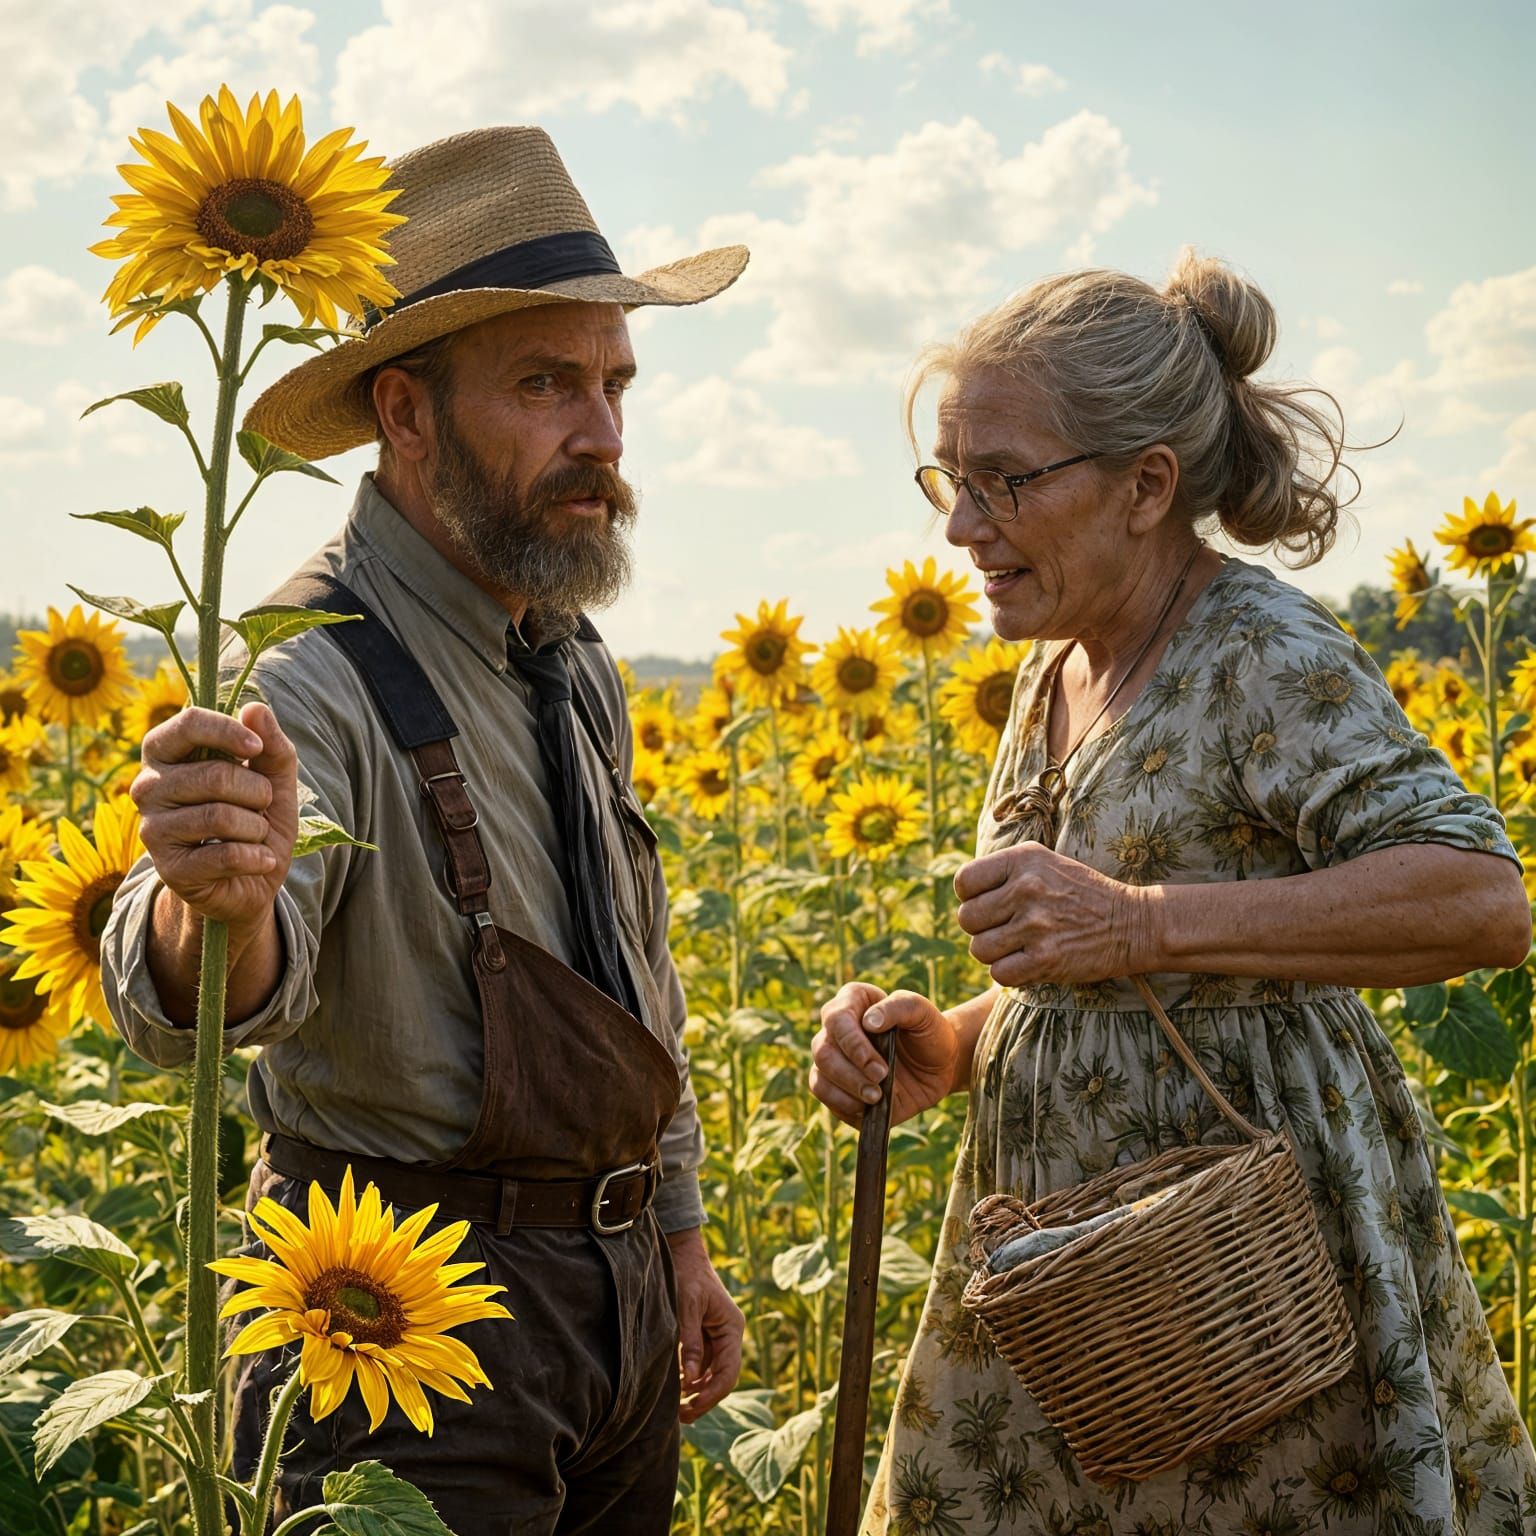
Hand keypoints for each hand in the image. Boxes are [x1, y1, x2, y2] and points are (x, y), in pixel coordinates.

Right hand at [131, 702, 298, 933]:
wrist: (252, 881)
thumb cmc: (257, 818)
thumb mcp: (275, 779)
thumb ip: (271, 745)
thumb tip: (255, 708)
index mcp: (168, 754)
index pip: (188, 723)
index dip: (228, 731)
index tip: (257, 749)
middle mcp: (149, 787)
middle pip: (215, 775)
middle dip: (257, 792)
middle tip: (262, 806)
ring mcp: (153, 830)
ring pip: (220, 817)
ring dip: (257, 828)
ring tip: (256, 835)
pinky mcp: (169, 868)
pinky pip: (224, 854)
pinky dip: (256, 857)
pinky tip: (259, 860)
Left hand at [666, 1227, 743, 1422]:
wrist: (680, 1252)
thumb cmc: (685, 1275)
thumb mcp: (686, 1307)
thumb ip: (690, 1343)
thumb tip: (691, 1381)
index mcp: (731, 1328)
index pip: (729, 1371)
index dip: (712, 1393)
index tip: (692, 1406)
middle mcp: (728, 1335)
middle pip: (722, 1376)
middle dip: (705, 1398)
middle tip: (682, 1417)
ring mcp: (716, 1336)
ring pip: (711, 1373)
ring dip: (697, 1391)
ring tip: (677, 1409)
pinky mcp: (703, 1335)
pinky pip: (701, 1364)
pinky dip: (691, 1378)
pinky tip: (675, 1388)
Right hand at [810, 983, 958, 1127]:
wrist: (940, 1065)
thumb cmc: (929, 1032)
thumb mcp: (923, 1012)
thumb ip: (899, 1007)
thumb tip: (869, 1021)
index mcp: (852, 1001)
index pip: (837, 1019)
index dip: (852, 1044)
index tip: (878, 1066)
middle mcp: (836, 1029)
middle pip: (823, 1052)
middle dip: (851, 1073)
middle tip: (881, 1080)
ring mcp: (834, 1059)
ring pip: (819, 1076)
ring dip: (847, 1091)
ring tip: (877, 1097)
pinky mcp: (837, 1087)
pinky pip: (826, 1097)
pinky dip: (844, 1104)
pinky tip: (868, 1106)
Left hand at [954, 841, 1152, 985]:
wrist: (1134, 923)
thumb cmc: (1083, 894)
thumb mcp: (1044, 863)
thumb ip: (1004, 871)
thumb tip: (963, 892)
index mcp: (1023, 859)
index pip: (964, 882)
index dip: (971, 898)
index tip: (990, 905)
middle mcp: (1027, 888)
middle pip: (967, 919)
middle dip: (982, 928)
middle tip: (1007, 929)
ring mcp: (1036, 924)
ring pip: (979, 949)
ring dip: (995, 954)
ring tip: (1019, 946)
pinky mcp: (1046, 959)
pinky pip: (999, 973)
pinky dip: (1010, 974)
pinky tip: (1029, 962)